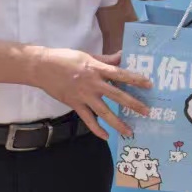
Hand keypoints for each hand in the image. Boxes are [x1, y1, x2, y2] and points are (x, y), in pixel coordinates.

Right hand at [35, 48, 151, 139]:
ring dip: (118, 123)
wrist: (43, 67)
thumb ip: (106, 59)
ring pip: (104, 112)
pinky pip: (88, 120)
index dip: (135, 79)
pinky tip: (106, 136)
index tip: (149, 84)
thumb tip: (122, 55)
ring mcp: (84, 96)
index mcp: (97, 68)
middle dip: (133, 104)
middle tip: (147, 112)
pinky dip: (97, 129)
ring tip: (130, 131)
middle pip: (117, 95)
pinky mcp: (75, 104)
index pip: (120, 74)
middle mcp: (93, 83)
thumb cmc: (66, 58)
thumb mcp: (88, 55)